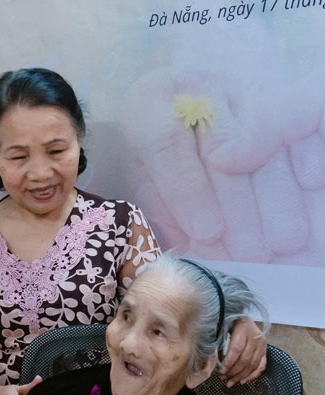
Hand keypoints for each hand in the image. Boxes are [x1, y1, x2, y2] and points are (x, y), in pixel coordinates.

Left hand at [126, 63, 324, 264]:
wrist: (181, 108)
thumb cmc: (159, 157)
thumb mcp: (146, 179)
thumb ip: (160, 204)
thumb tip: (187, 244)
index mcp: (150, 103)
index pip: (166, 140)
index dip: (186, 188)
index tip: (206, 231)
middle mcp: (196, 85)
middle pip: (220, 142)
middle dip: (237, 203)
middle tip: (252, 251)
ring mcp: (239, 83)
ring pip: (263, 132)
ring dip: (275, 192)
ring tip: (281, 241)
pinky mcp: (278, 87)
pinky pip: (302, 108)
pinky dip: (308, 146)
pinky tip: (310, 184)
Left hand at [221, 316, 266, 386]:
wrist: (242, 318)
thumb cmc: (229, 324)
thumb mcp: (223, 328)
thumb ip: (220, 342)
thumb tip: (214, 361)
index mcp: (243, 329)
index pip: (236, 349)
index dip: (229, 362)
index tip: (221, 371)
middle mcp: (255, 337)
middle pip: (245, 359)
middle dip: (233, 372)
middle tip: (223, 378)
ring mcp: (262, 345)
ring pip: (253, 365)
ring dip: (241, 376)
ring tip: (230, 382)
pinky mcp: (265, 351)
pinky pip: (261, 366)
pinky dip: (253, 375)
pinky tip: (243, 381)